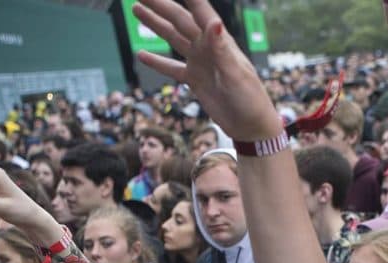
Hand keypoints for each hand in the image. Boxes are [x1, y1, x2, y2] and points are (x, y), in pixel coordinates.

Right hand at [132, 0, 281, 140]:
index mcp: (219, 41)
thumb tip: (214, 23)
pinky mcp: (195, 80)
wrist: (251, 126)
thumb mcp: (236, 74)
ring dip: (155, 24)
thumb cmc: (250, 99)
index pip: (200, 11)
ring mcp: (200, 63)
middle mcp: (208, 47)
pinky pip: (172, 68)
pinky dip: (157, 62)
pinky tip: (141, 55)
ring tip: (137, 9)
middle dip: (161, 5)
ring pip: (173, 38)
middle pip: (179, 20)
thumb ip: (222, 49)